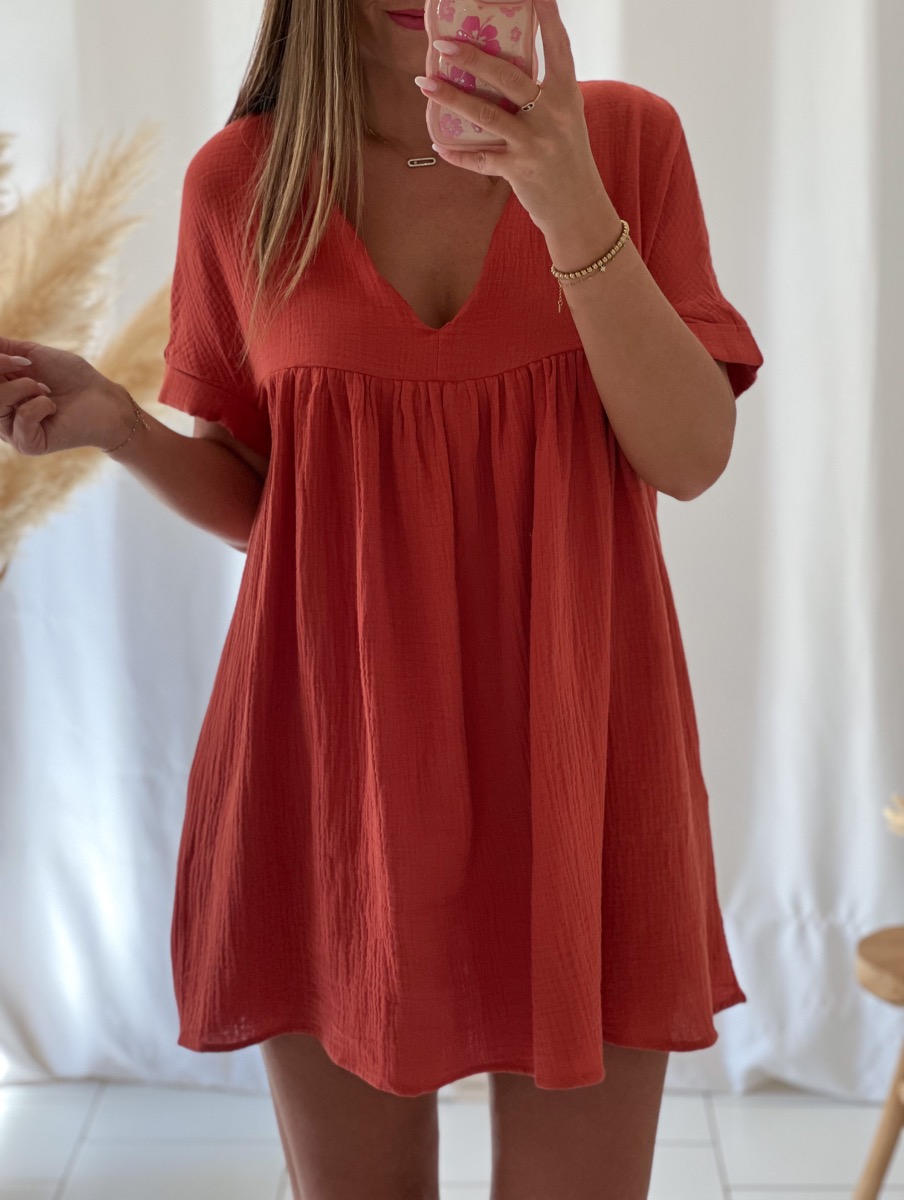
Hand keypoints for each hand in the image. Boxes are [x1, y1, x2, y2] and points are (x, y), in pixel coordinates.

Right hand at [0, 336, 131, 456]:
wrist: (103, 399)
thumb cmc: (72, 377)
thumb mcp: (31, 355)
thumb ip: (2, 350)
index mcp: (0, 394)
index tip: (19, 358)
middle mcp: (0, 414)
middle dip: (2, 368)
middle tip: (29, 368)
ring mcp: (12, 431)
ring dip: (24, 387)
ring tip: (44, 389)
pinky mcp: (28, 445)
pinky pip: (21, 419)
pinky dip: (39, 405)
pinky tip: (52, 407)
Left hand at [414, 0, 607, 230]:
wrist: (579, 209)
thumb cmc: (568, 160)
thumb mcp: (566, 119)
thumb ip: (542, 94)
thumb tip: (502, 69)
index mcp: (567, 95)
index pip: (558, 46)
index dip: (546, 16)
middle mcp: (553, 115)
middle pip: (509, 77)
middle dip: (474, 58)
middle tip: (443, 45)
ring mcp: (535, 143)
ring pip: (487, 115)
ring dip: (452, 98)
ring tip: (425, 83)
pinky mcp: (519, 171)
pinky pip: (481, 159)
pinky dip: (458, 154)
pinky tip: (439, 143)